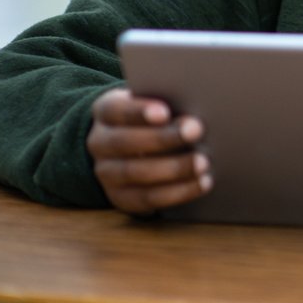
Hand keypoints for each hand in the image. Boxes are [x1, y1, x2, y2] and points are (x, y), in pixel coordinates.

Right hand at [87, 87, 211, 214]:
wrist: (129, 145)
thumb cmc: (152, 117)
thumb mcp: (154, 104)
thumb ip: (169, 104)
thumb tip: (193, 118)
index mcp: (105, 111)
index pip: (115, 109)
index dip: (138, 111)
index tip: (165, 112)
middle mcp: (99, 143)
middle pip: (125, 142)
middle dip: (163, 138)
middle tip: (196, 131)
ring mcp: (106, 173)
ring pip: (135, 173)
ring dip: (174, 168)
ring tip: (203, 162)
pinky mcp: (121, 197)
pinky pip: (147, 198)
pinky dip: (178, 192)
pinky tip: (202, 182)